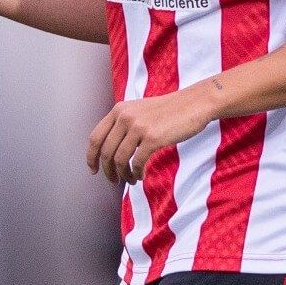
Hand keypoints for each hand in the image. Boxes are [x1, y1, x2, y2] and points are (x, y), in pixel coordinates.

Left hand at [86, 90, 215, 184]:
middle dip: (107, 171)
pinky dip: (136, 173)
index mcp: (119, 110)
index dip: (91, 157)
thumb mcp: (140, 110)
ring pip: (120, 159)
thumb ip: (124, 123)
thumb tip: (110, 149)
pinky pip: (137, 162)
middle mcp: (125, 116)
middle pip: (106, 152)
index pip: (95, 137)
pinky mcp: (153, 138)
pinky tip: (140, 176)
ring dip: (123, 175)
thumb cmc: (169, 110)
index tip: (94, 169)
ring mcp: (138, 127)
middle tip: (113, 180)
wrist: (194, 103)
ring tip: (130, 180)